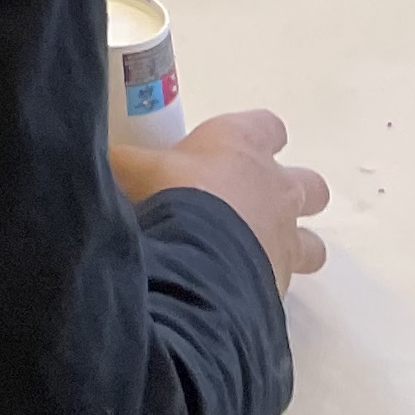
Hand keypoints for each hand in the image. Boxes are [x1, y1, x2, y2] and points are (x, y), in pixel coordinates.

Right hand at [114, 108, 328, 292]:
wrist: (196, 257)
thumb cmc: (168, 194)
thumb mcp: (131, 167)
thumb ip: (125, 163)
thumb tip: (101, 161)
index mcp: (242, 145)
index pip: (268, 126)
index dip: (256, 136)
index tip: (233, 148)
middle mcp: (275, 186)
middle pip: (310, 185)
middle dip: (287, 194)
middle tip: (252, 205)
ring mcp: (286, 236)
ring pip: (313, 242)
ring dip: (291, 245)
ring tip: (254, 254)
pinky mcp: (284, 280)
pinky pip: (286, 281)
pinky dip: (266, 282)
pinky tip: (238, 288)